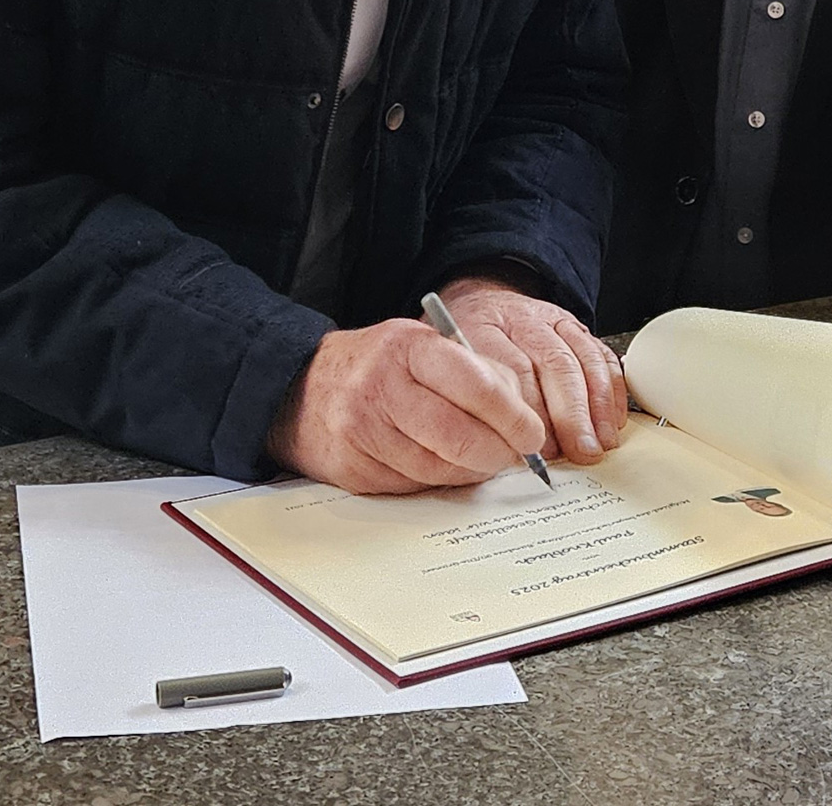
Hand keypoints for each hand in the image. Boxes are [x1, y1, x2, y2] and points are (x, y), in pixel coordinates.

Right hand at [264, 318, 547, 494]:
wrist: (298, 390)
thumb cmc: (373, 367)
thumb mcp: (419, 347)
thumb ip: (470, 371)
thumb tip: (521, 414)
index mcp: (407, 346)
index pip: (475, 384)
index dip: (512, 416)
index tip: (532, 433)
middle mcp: (382, 387)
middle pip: (460, 436)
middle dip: (498, 454)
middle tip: (514, 455)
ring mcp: (364, 431)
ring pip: (440, 469)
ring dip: (471, 471)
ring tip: (480, 459)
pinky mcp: (354, 470)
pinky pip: (413, 485)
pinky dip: (437, 481)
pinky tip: (441, 465)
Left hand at [438, 279, 626, 464]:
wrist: (478, 303)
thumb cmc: (460, 347)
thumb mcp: (441, 366)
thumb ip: (460, 400)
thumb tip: (488, 449)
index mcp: (481, 326)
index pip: (511, 368)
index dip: (528, 412)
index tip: (534, 447)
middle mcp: (520, 320)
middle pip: (553, 364)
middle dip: (571, 413)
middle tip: (578, 449)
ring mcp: (552, 321)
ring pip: (582, 360)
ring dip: (595, 406)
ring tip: (599, 442)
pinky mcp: (575, 328)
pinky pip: (601, 356)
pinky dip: (611, 390)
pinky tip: (611, 419)